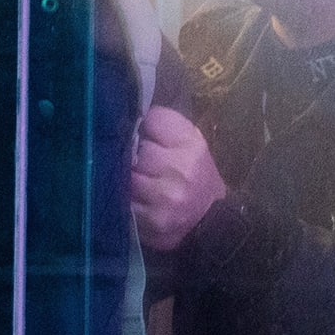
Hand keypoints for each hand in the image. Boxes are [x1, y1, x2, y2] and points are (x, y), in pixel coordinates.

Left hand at [131, 107, 226, 250]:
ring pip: (126, 174)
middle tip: (138, 160)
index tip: (144, 133)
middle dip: (133, 153)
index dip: (144, 125)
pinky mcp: (152, 219)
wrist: (210, 220)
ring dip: (125, 175)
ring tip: (134, 178)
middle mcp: (181, 168)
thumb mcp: (191, 145)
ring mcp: (166, 196)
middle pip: (135, 147)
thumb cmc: (196, 176)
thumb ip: (165, 128)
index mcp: (191, 144)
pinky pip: (124, 200)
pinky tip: (133, 197)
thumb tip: (130, 114)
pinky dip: (124, 197)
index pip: (152, 119)